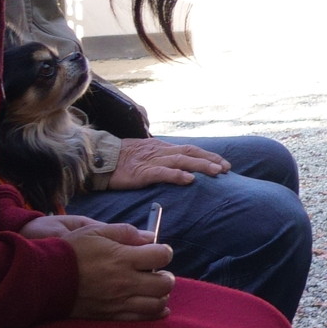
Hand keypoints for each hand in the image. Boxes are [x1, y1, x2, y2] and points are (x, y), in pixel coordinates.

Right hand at [65, 224, 173, 321]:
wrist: (44, 278)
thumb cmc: (69, 251)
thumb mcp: (95, 231)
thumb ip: (126, 232)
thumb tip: (151, 237)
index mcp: (123, 258)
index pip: (162, 256)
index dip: (164, 252)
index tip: (158, 251)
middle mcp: (125, 282)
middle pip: (164, 283)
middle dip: (166, 276)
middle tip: (159, 272)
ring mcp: (119, 301)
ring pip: (157, 304)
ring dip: (161, 295)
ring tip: (154, 288)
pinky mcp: (111, 315)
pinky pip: (141, 319)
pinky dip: (155, 314)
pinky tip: (158, 308)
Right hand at [105, 138, 229, 188]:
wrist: (99, 159)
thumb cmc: (122, 160)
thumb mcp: (145, 155)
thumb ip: (160, 159)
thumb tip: (176, 166)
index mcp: (162, 148)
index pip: (190, 149)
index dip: (207, 155)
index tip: (223, 163)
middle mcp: (160, 152)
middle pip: (190, 153)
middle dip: (210, 160)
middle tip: (227, 168)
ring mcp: (151, 161)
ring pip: (181, 160)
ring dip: (200, 165)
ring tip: (216, 171)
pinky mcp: (142, 172)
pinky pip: (162, 172)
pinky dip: (177, 175)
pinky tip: (189, 179)